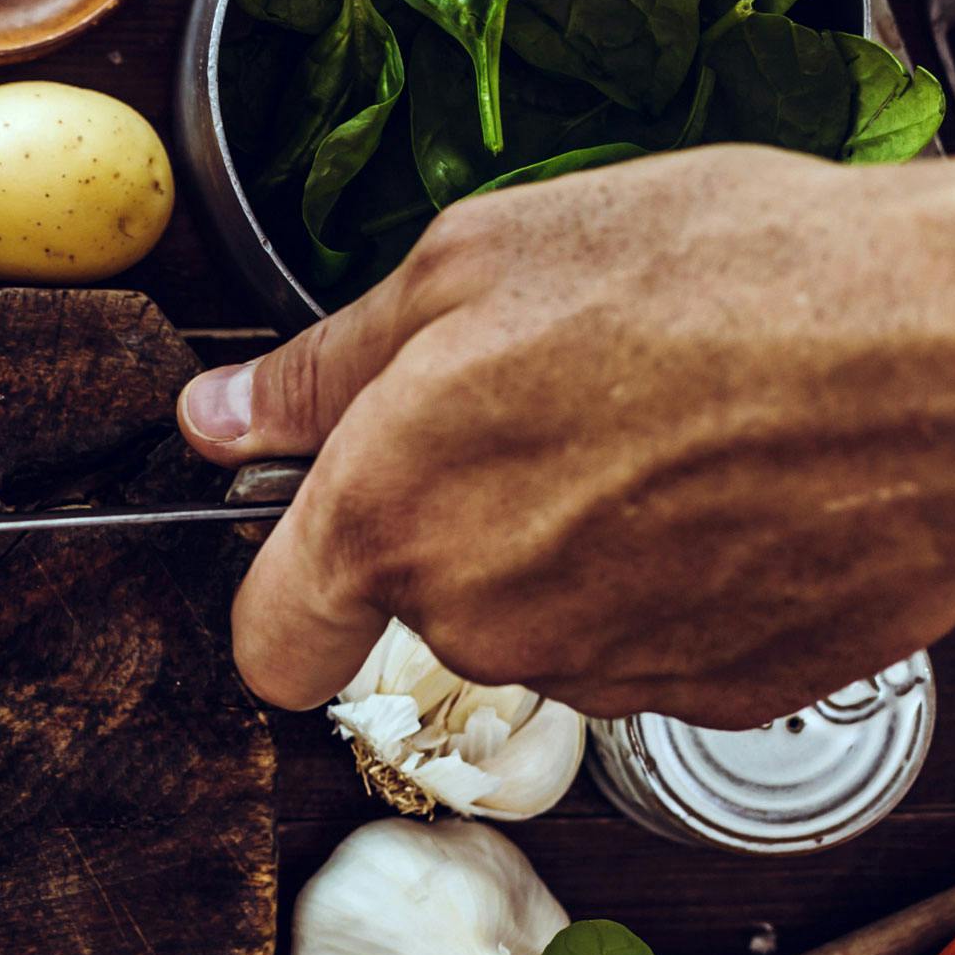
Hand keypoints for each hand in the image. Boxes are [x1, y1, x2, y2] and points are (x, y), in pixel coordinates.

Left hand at [176, 148, 954, 726]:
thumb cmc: (733, 278)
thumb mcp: (480, 261)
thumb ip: (325, 366)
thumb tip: (220, 420)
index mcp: (393, 517)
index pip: (271, 641)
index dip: (283, 594)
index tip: (316, 542)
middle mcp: (483, 621)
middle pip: (421, 607)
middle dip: (460, 521)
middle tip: (552, 402)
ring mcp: (605, 671)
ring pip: (540, 624)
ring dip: (571, 546)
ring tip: (664, 427)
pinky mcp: (718, 693)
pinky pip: (651, 644)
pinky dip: (673, 581)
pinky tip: (734, 485)